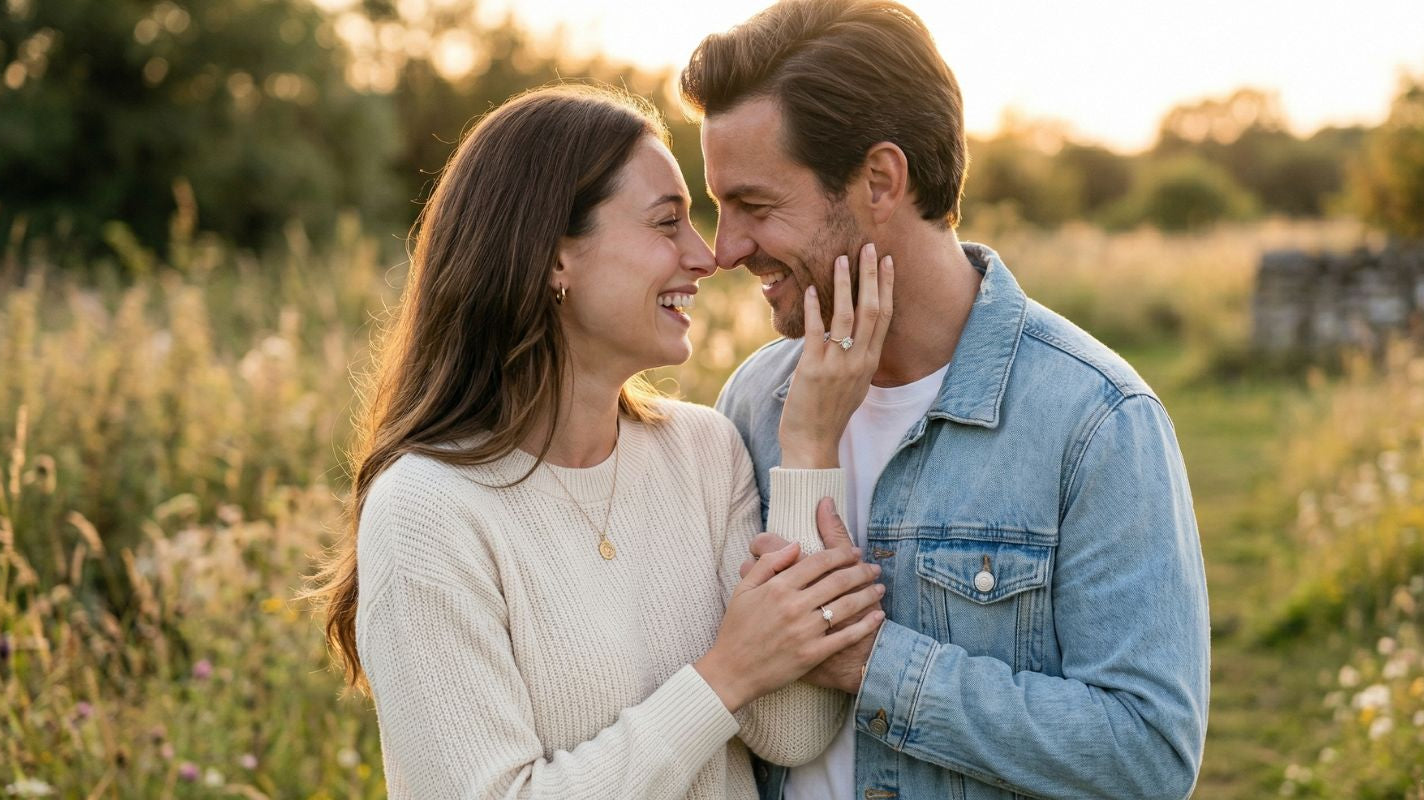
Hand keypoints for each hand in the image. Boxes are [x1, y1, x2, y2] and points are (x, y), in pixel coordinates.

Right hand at [733, 499, 883, 696]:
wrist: (731, 672)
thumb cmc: (736, 629)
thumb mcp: (743, 589)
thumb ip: (769, 563)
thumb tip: (794, 545)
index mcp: (778, 587)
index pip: (818, 562)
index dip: (840, 553)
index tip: (854, 551)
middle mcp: (793, 606)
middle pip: (837, 580)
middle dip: (860, 570)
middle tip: (874, 568)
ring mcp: (804, 631)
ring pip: (846, 605)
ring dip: (868, 594)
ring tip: (879, 588)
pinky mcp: (812, 654)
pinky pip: (845, 637)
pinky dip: (865, 625)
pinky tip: (877, 616)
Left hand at [780, 243, 894, 467]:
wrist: (814, 443)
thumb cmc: (830, 413)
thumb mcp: (854, 384)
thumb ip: (857, 358)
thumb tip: (855, 334)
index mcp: (871, 362)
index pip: (885, 316)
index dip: (887, 286)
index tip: (888, 261)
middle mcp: (859, 361)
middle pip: (872, 310)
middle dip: (872, 277)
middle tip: (870, 247)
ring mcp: (837, 365)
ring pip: (846, 317)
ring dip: (844, 285)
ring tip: (841, 259)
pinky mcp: (813, 370)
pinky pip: (816, 333)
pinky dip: (814, 309)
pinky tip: (810, 290)